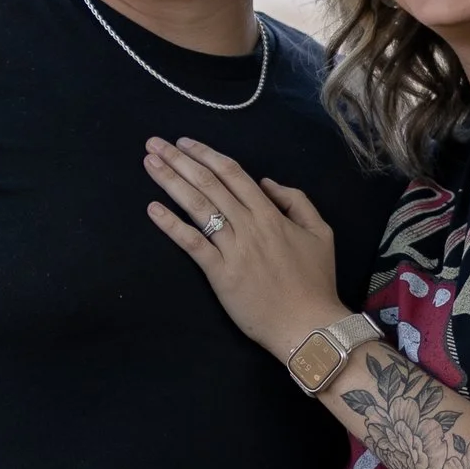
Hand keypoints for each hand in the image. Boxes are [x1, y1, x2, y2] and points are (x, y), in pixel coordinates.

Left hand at [145, 138, 344, 360]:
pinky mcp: (220, 274)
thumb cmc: (315, 282)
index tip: (184, 143)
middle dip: (179, 160)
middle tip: (154, 143)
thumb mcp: (320, 232)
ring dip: (170, 181)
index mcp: (270, 213)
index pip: (232, 174)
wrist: (308, 325)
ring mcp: (233, 249)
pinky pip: (192, 244)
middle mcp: (249, 225)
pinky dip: (171, 225)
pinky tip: (153, 209)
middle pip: (209, 184)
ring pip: (198, 206)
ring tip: (149, 163)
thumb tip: (266, 183)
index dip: (206, 154)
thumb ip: (296, 201)